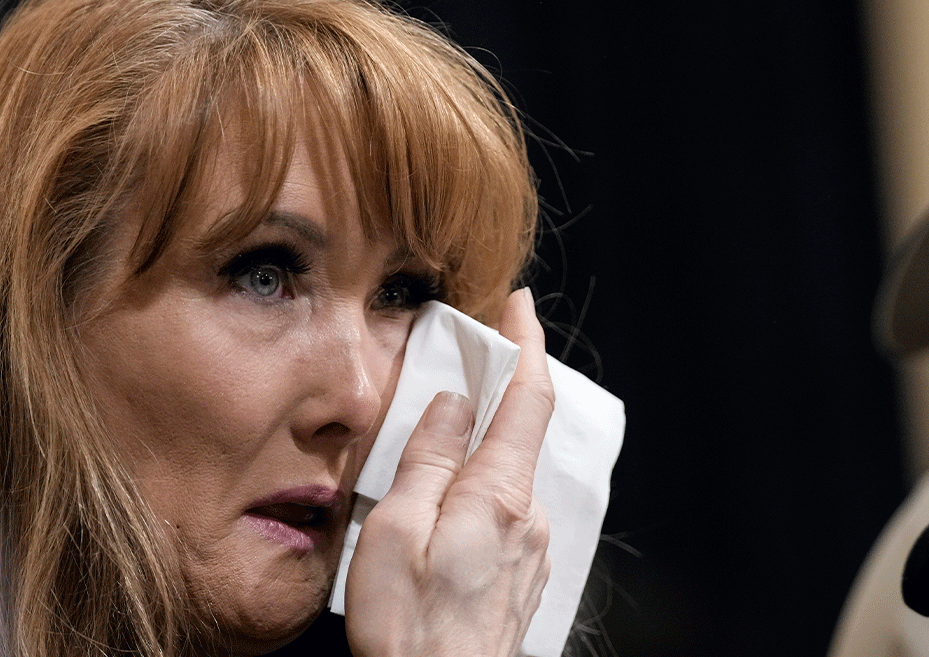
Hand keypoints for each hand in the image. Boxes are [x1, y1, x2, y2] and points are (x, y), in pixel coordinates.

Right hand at [345, 288, 554, 656]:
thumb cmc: (410, 627)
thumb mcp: (397, 530)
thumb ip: (429, 459)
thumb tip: (453, 403)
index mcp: (499, 495)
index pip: (528, 398)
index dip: (526, 344)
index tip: (519, 304)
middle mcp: (529, 518)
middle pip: (517, 433)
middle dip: (489, 396)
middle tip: (452, 373)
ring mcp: (531, 549)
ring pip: (505, 476)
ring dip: (476, 452)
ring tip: (425, 458)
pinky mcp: (521, 575)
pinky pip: (503, 511)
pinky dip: (477, 491)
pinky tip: (440, 511)